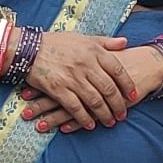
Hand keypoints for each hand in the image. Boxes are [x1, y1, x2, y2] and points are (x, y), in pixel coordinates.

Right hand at [15, 32, 135, 130]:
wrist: (28, 48)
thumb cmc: (57, 42)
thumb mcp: (83, 37)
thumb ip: (105, 42)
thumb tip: (126, 42)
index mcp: (93, 51)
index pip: (117, 70)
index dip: (127, 84)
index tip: (134, 95)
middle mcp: (85, 64)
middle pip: (108, 88)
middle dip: (118, 104)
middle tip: (123, 114)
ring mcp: (72, 78)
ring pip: (94, 100)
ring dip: (104, 114)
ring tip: (110, 122)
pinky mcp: (58, 89)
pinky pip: (75, 108)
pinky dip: (84, 118)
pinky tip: (90, 125)